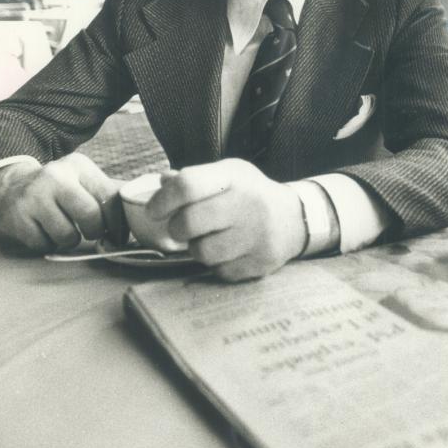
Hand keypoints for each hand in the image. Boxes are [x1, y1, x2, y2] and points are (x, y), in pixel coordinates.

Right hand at [0, 154, 125, 252]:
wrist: (12, 187)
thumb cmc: (59, 188)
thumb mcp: (83, 180)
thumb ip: (109, 193)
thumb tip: (138, 212)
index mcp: (78, 166)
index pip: (109, 196)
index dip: (118, 222)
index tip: (118, 235)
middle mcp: (56, 177)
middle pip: (90, 215)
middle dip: (95, 231)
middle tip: (91, 232)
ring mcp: (34, 197)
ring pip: (67, 235)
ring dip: (70, 240)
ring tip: (64, 228)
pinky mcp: (17, 218)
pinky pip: (44, 245)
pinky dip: (49, 244)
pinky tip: (44, 230)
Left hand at [147, 159, 306, 281]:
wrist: (294, 218)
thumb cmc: (250, 194)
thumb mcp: (227, 176)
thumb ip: (195, 179)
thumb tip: (163, 182)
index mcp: (235, 177)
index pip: (188, 185)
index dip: (163, 199)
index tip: (154, 210)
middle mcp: (248, 204)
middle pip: (189, 222)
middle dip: (176, 228)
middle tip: (180, 228)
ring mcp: (257, 236)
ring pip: (202, 252)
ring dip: (196, 247)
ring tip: (209, 238)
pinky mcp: (260, 263)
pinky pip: (219, 271)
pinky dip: (217, 264)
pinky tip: (228, 251)